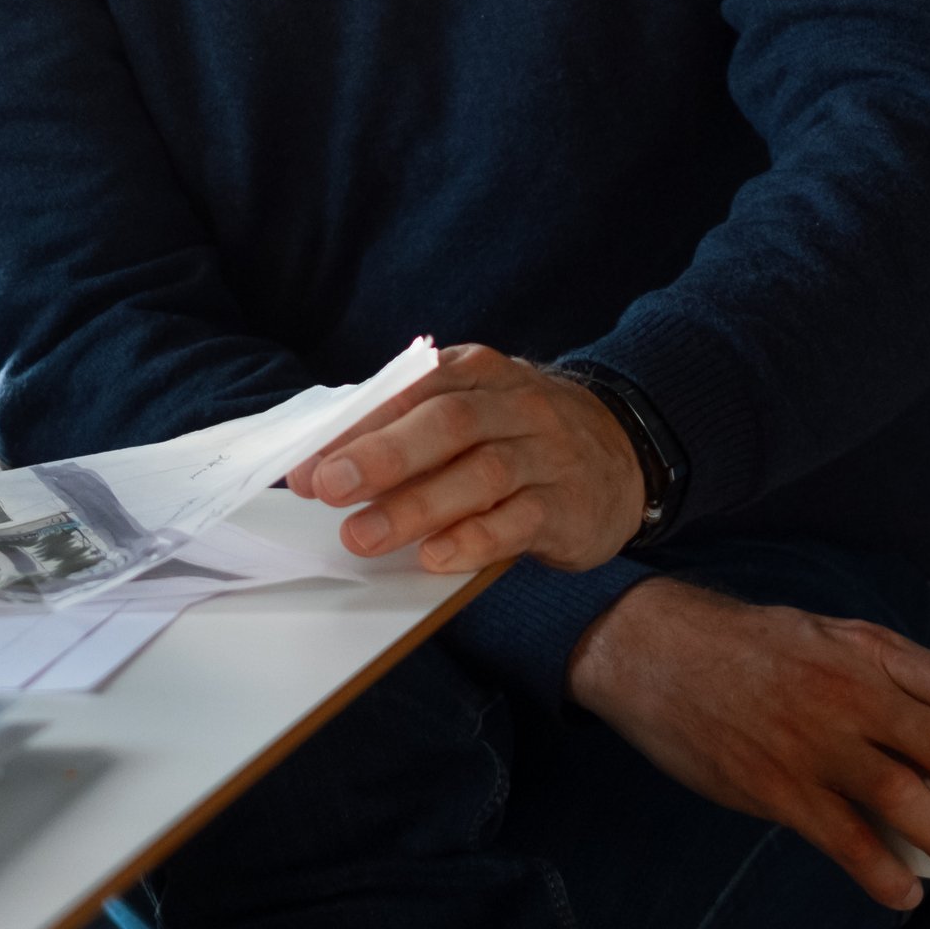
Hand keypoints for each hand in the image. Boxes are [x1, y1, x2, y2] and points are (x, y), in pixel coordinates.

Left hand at [281, 344, 643, 575]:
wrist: (623, 452)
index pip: (410, 391)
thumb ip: (407, 422)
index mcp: (477, 371)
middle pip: (446, 424)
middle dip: (382, 455)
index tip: (307, 466)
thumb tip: (325, 456)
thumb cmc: (517, 431)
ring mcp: (545, 455)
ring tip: (363, 535)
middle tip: (329, 488)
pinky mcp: (567, 507)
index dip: (355, 428)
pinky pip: (519, 523)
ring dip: (416, 506)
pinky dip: (474, 540)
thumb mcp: (472, 406)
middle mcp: (514, 406)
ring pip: (480, 475)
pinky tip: (434, 557)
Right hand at [565, 577, 929, 909]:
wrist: (651, 648)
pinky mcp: (775, 787)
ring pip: (911, 802)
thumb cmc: (744, 645)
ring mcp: (811, 741)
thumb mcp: (827, 634)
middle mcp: (849, 691)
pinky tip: (904, 892)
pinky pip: (847, 843)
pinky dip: (886, 877)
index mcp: (869, 649)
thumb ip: (883, 670)